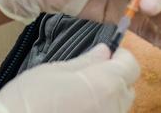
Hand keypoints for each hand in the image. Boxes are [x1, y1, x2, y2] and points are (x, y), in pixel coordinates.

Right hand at [0, 44, 138, 112]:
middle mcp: (113, 107)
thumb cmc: (29, 99)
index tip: (105, 54)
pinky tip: (76, 107)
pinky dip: (98, 109)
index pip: (131, 66)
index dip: (120, 57)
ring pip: (118, 106)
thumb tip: (104, 52)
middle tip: (89, 71)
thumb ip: (85, 62)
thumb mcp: (55, 70)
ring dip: (106, 96)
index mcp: (105, 84)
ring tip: (79, 92)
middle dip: (114, 77)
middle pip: (127, 88)